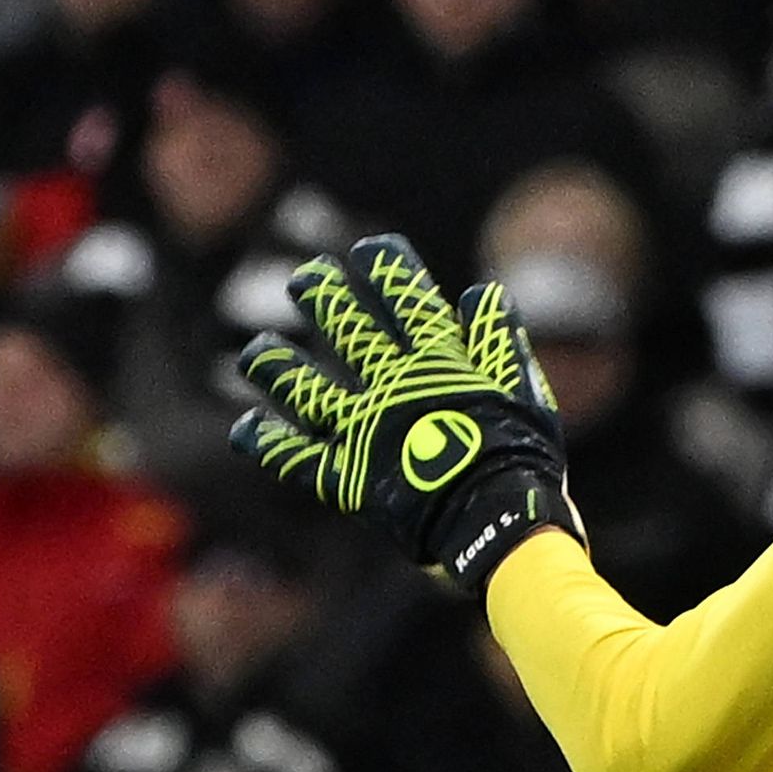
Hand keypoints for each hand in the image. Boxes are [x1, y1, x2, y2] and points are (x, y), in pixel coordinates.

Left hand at [234, 235, 581, 593]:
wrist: (497, 521)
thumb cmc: (521, 459)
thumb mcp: (526, 393)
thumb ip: (502, 342)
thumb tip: (483, 293)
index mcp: (440, 365)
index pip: (410, 303)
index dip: (388, 271)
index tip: (370, 249)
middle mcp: (393, 389)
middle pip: (350, 333)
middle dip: (325, 299)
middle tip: (304, 278)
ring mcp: (364, 431)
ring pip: (308, 391)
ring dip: (279, 369)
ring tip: (255, 352)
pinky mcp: (348, 477)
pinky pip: (298, 458)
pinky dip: (270, 444)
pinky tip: (246, 428)